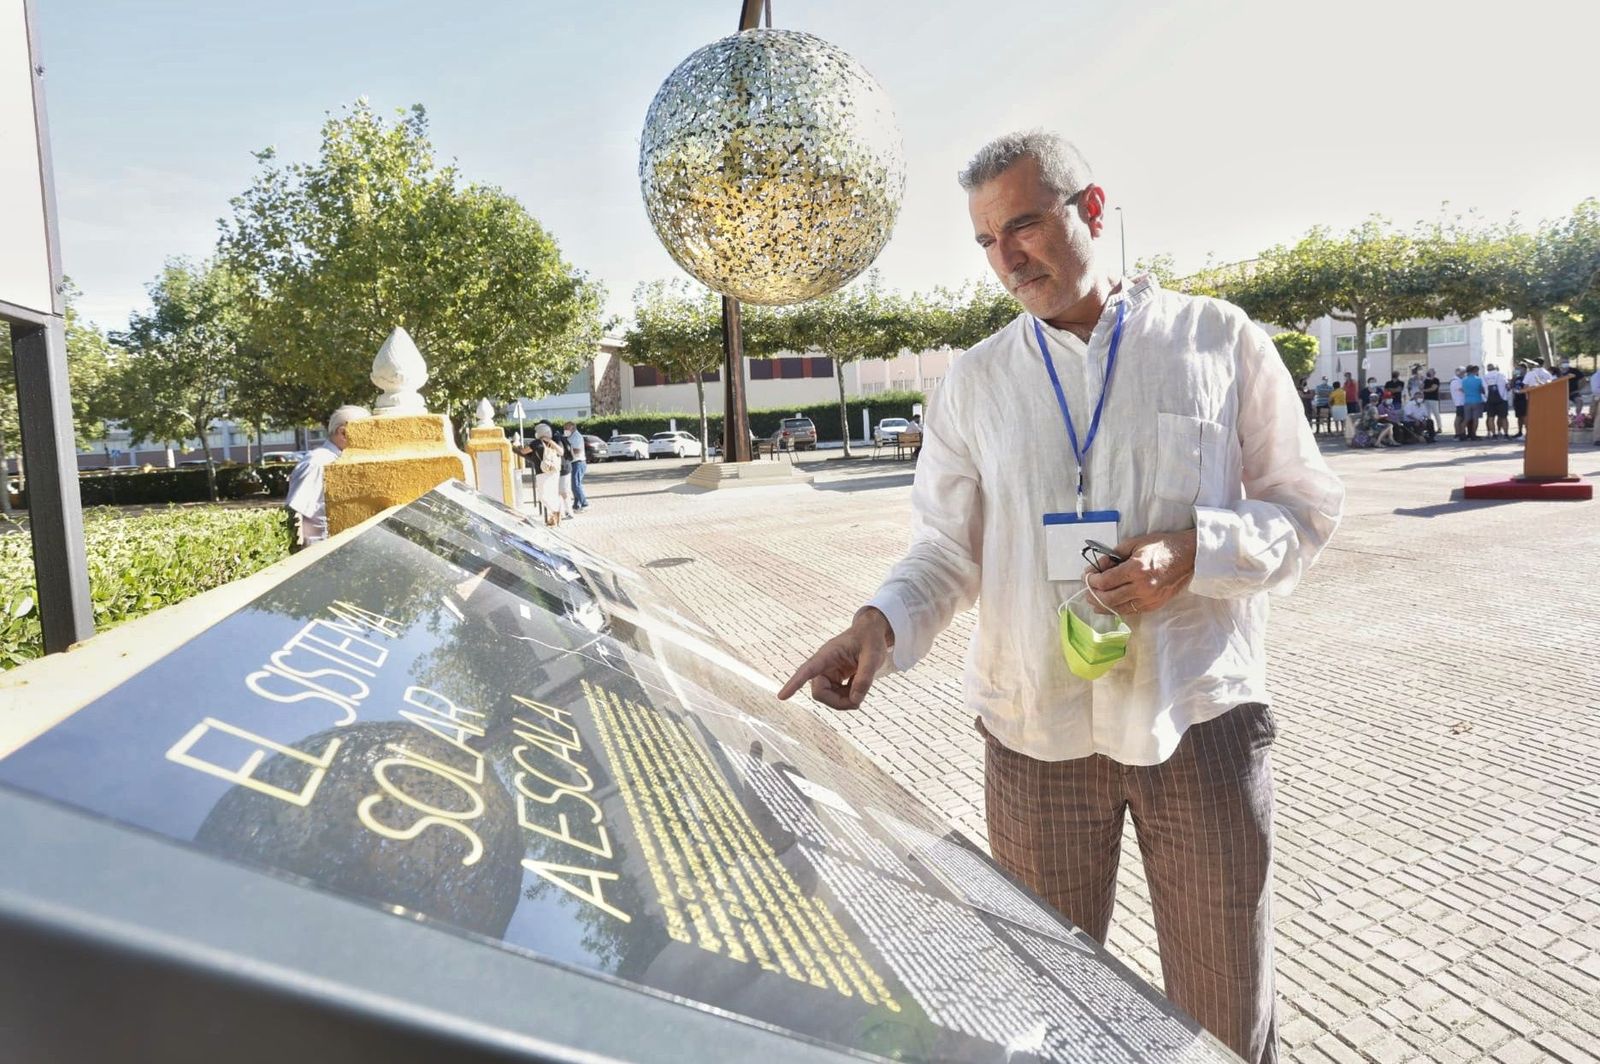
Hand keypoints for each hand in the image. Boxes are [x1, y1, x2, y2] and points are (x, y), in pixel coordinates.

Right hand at [778, 607, 893, 709]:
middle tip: (858, 701)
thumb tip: (855, 701)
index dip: (794, 684)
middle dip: (837, 702)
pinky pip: (835, 696)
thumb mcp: (873, 657)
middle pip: (819, 692)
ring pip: (827, 697)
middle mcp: (823, 665)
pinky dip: (847, 698)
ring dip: (844, 700)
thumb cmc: (870, 640)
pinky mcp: (833, 679)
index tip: (781, 696)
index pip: (807, 670)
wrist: (870, 633)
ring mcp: (827, 673)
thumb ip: (865, 679)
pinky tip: (857, 688)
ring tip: (861, 689)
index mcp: (827, 655)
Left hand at [1083, 529, 1196, 615]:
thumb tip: (1098, 567)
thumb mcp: (1134, 543)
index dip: (1091, 581)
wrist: (1189, 556)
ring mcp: (1149, 599)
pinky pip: (1130, 611)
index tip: (1087, 576)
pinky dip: (1117, 608)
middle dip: (1093, 595)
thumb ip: (1113, 555)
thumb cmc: (1163, 546)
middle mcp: (1142, 587)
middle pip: (1108, 599)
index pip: (1105, 582)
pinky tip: (1109, 604)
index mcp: (1137, 569)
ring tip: (1094, 600)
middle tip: (1087, 590)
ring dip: (1102, 605)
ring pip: (1118, 609)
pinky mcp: (1154, 605)